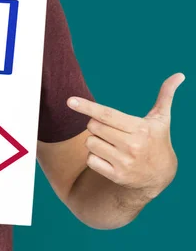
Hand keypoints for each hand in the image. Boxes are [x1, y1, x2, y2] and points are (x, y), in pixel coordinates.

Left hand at [67, 73, 184, 197]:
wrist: (162, 175)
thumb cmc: (157, 140)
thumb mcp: (161, 119)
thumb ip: (166, 95)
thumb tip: (179, 74)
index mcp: (140, 129)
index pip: (107, 114)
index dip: (87, 107)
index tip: (70, 101)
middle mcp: (132, 146)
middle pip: (93, 126)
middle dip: (96, 125)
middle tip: (112, 130)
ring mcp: (124, 162)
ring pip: (90, 143)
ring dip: (95, 141)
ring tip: (112, 145)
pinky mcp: (117, 176)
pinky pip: (90, 160)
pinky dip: (95, 158)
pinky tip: (109, 158)